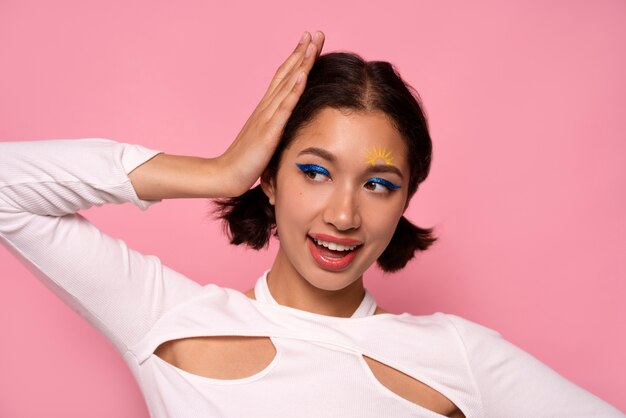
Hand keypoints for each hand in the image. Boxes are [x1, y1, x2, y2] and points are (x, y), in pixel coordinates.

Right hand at [218, 31, 324, 196]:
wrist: (226, 175)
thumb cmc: (247, 161)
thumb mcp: (266, 139)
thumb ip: (277, 127)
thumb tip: (289, 123)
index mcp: (266, 109)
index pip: (284, 77)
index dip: (297, 58)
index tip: (310, 41)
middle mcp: (266, 108)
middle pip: (286, 73)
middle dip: (302, 52)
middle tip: (315, 32)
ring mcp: (266, 118)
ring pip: (286, 85)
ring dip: (301, 63)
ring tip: (312, 44)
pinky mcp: (268, 133)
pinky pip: (283, 108)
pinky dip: (294, 90)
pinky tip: (303, 75)